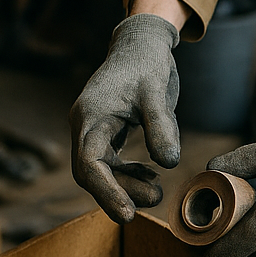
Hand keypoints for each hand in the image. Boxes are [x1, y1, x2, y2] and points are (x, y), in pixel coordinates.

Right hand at [70, 13, 180, 222]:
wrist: (140, 43)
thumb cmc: (147, 63)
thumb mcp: (157, 92)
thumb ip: (162, 127)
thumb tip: (170, 164)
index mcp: (90, 116)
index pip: (89, 164)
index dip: (107, 191)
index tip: (128, 213)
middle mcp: (85, 125)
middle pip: (90, 173)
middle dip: (118, 192)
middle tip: (155, 199)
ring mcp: (93, 129)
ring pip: (101, 170)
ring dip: (126, 185)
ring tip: (158, 191)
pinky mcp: (105, 131)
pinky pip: (110, 162)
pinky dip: (129, 173)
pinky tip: (151, 175)